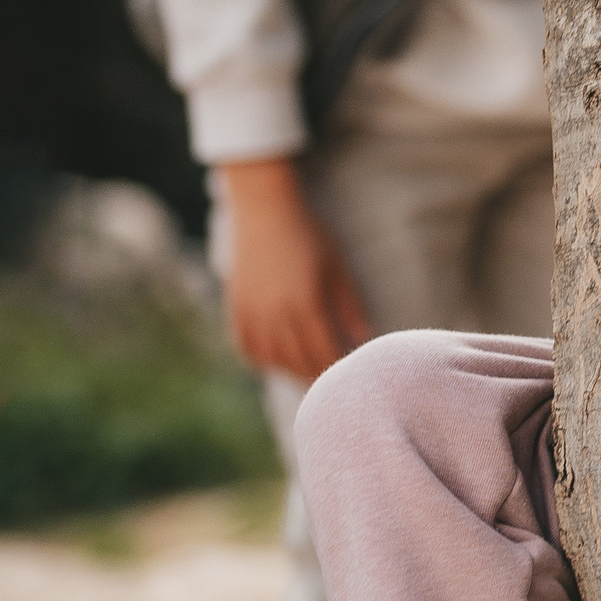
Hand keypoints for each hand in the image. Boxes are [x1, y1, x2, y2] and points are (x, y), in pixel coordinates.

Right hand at [217, 157, 372, 379]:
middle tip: (335, 389)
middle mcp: (276, 317)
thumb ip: (350, 307)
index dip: (339, 370)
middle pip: (299, 362)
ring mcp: (251, 315)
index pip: (325, 354)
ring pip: (273, 360)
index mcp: (306, 307)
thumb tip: (365, 339)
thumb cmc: (309, 236)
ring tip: (310, 378)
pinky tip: (277, 363)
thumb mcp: (338, 269)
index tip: (353, 379)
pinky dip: (263, 360)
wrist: (264, 211)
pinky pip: (247, 348)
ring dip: (292, 373)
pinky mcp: (235, 309)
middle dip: (319, 377)